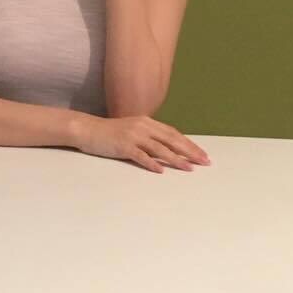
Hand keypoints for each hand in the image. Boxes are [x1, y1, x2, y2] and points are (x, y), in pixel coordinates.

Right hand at [77, 113, 210, 173]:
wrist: (88, 129)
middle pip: (171, 140)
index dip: (189, 144)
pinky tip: (161, 171)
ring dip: (175, 159)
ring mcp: (133, 136)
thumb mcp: (134, 130)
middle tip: (203, 162)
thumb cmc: (111, 132)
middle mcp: (143, 126)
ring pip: (159, 148)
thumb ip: (149, 137)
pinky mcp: (123, 146)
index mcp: (148, 122)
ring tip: (188, 168)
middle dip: (189, 151)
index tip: (202, 154)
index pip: (174, 134)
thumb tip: (168, 149)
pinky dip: (151, 163)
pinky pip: (140, 156)